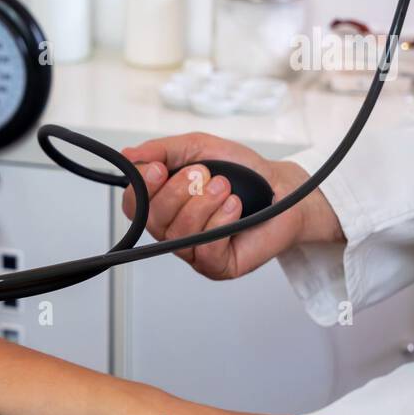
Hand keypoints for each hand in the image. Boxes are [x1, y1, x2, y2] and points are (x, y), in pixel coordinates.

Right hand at [119, 131, 342, 279]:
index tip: (158, 168)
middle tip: (203, 174)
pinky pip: (205, 250)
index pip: (134, 204)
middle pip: (153, 219)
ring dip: (202, 204)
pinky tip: (234, 207)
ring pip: (179, 233)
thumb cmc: (244, 174)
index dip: (141, 188)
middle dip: (177, 192)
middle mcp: (175, 230)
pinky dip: (219, 223)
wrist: (284, 189)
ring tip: (224, 187)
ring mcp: (194, 251)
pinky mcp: (217, 266)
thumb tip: (129, 155)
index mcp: (166, 204)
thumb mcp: (199, 148)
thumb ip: (163, 150)